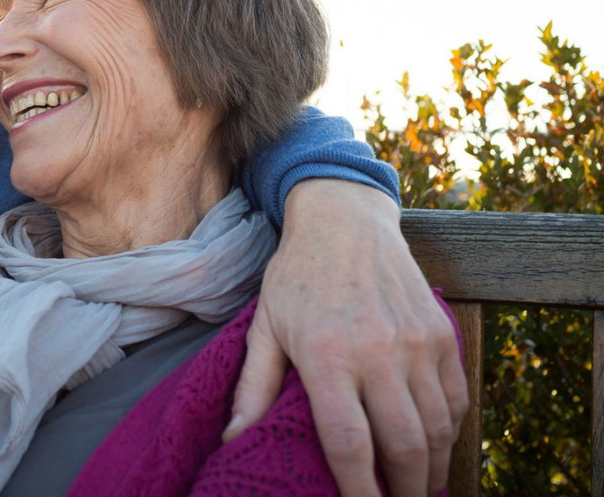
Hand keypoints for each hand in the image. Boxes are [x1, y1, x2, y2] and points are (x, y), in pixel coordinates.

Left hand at [223, 179, 467, 495]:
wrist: (344, 220)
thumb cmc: (296, 276)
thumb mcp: (265, 326)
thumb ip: (254, 387)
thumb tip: (233, 439)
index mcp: (327, 354)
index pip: (349, 443)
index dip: (359, 490)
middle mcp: (377, 351)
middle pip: (404, 445)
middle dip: (406, 491)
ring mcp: (416, 341)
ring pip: (437, 428)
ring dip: (432, 468)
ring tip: (418, 488)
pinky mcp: (440, 332)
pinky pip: (457, 397)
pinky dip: (450, 431)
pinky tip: (434, 447)